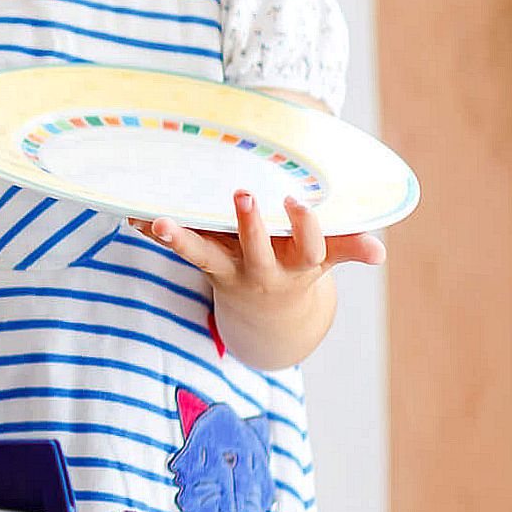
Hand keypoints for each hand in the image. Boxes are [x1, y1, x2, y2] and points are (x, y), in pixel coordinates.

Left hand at [132, 192, 385, 368]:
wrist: (270, 317)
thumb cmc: (301, 269)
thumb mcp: (326, 260)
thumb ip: (348, 248)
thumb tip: (380, 251)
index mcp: (299, 265)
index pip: (309, 246)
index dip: (305, 226)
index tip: (298, 202)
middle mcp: (264, 270)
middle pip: (256, 248)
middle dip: (250, 223)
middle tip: (242, 193)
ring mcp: (231, 271)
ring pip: (205, 256)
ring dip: (183, 239)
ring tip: (161, 222)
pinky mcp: (206, 266)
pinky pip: (179, 249)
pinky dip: (156, 232)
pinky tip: (131, 216)